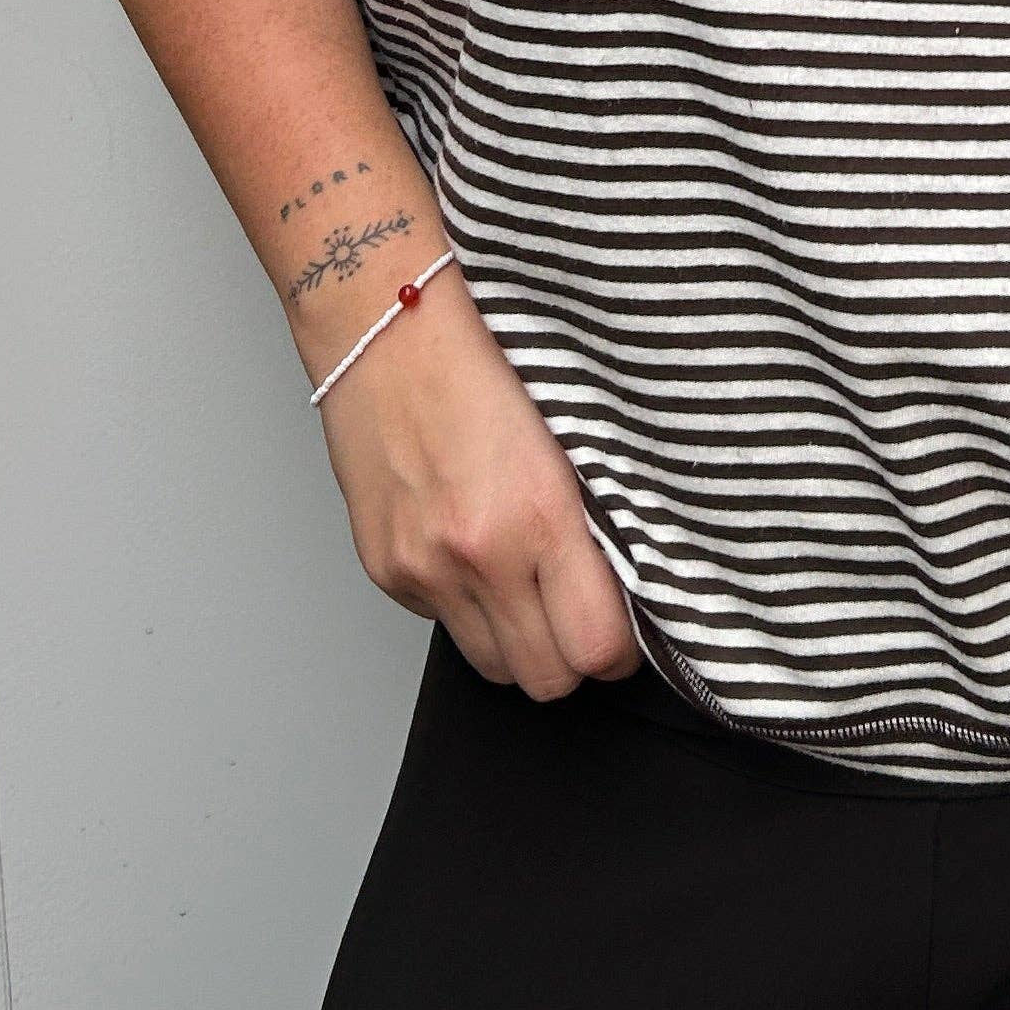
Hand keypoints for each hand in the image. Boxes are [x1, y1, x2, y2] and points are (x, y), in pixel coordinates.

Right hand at [315, 280, 641, 695]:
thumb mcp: (563, 439)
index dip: (619, 655)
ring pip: (492, 667)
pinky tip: (470, 552)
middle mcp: (479, 555)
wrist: (385, 330)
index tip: (624, 637)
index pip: (595, 647)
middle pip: (544, 679)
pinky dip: (465, 607)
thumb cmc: (480, 363)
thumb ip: (586, 523)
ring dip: (517, 645)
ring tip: (526, 591)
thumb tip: (616, 592)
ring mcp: (424, 571)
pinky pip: (443, 626)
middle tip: (580, 620)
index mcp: (539, 515)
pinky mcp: (385, 572)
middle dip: (571, 660)